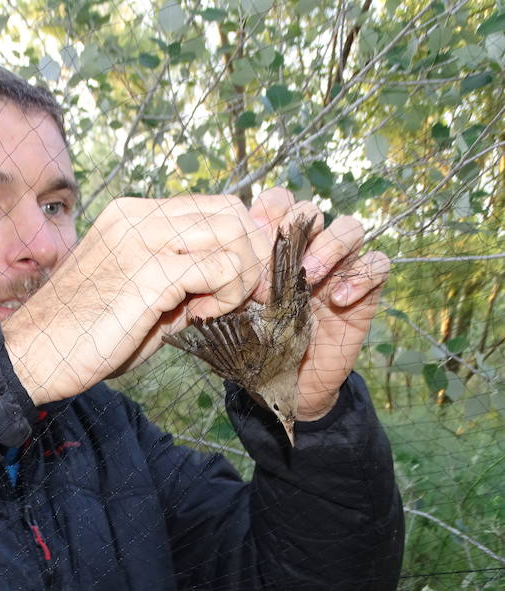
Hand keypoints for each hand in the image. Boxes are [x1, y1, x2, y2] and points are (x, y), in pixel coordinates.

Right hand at [3, 195, 269, 404]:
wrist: (31, 354)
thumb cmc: (82, 333)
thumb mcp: (138, 293)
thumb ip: (182, 276)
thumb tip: (234, 272)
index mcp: (133, 215)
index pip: (213, 205)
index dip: (241, 243)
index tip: (240, 286)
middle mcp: (137, 216)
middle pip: (231, 211)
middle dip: (253, 256)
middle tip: (242, 299)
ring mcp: (141, 239)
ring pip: (233, 232)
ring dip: (242, 277)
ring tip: (213, 309)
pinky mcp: (147, 272)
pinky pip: (220, 268)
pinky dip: (226, 294)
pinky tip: (198, 317)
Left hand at [248, 188, 389, 419]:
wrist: (286, 382)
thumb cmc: (258, 341)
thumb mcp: (239, 309)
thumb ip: (234, 281)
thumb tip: (217, 259)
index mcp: (276, 245)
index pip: (279, 202)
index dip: (269, 210)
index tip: (252, 237)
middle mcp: (310, 248)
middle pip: (313, 210)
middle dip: (298, 227)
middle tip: (281, 262)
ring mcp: (340, 267)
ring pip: (351, 228)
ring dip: (331, 245)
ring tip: (311, 277)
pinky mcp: (366, 290)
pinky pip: (378, 264)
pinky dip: (362, 275)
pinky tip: (338, 300)